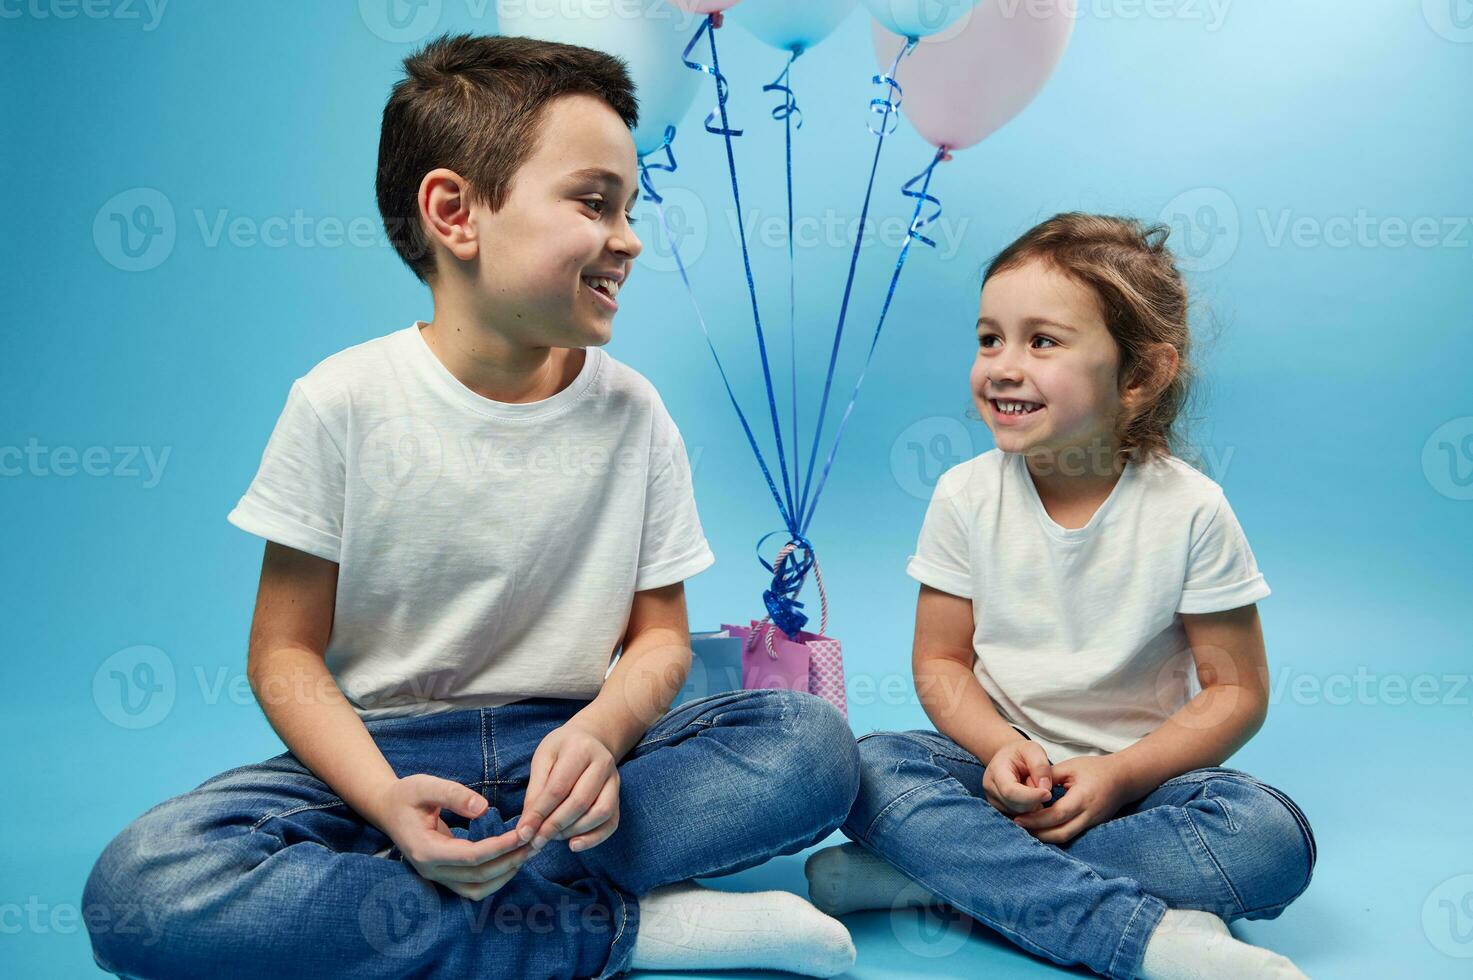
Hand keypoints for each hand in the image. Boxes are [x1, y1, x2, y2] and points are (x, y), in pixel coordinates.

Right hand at [371, 774, 531, 900]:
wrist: (388, 809)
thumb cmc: (406, 795)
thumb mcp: (425, 786)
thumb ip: (453, 794)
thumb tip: (483, 808)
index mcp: (426, 849)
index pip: (471, 856)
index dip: (500, 847)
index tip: (523, 832)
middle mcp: (431, 870)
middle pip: (478, 876)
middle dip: (510, 860)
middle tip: (535, 841)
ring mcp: (436, 877)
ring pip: (477, 889)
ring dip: (506, 873)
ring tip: (528, 851)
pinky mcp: (444, 876)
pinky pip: (473, 887)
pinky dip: (496, 877)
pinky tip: (511, 859)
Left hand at [515, 719, 620, 853]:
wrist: (590, 738)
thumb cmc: (562, 750)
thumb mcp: (543, 759)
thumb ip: (535, 792)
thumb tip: (527, 827)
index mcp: (580, 748)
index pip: (558, 787)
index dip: (540, 813)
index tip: (524, 832)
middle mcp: (603, 763)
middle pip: (580, 801)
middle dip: (555, 826)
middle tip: (537, 840)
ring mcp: (614, 780)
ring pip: (600, 813)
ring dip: (574, 831)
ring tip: (553, 837)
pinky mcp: (619, 796)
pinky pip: (612, 822)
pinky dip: (594, 838)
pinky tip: (575, 844)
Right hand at [983, 738, 1054, 815]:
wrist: (1009, 758)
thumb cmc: (1021, 753)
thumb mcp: (1033, 750)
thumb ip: (1040, 766)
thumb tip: (1045, 788)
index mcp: (996, 771)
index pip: (1011, 791)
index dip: (1031, 796)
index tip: (1049, 794)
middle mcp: (990, 789)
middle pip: (1015, 805)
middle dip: (1034, 801)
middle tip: (1043, 787)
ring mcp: (993, 801)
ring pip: (1019, 814)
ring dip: (1033, 806)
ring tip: (1034, 790)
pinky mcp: (1000, 810)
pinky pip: (1019, 818)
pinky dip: (1030, 811)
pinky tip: (1032, 799)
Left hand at [1011, 754, 1134, 844]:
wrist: (1124, 778)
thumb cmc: (1096, 769)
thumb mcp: (1071, 767)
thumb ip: (1049, 777)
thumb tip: (1028, 787)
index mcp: (1083, 798)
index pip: (1056, 815)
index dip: (1035, 819)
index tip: (1018, 818)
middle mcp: (1089, 815)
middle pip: (1060, 833)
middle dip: (1038, 833)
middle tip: (1018, 827)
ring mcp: (1092, 823)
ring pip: (1066, 838)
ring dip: (1045, 837)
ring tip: (1027, 829)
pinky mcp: (1092, 826)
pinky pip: (1072, 835)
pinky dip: (1055, 834)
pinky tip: (1042, 829)